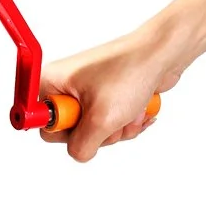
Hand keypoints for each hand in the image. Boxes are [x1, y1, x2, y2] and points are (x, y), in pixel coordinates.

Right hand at [40, 23, 189, 162]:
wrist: (164, 52)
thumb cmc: (132, 69)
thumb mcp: (101, 119)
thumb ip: (80, 147)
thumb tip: (80, 153)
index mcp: (50, 83)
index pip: (41, 125)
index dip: (63, 129)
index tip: (80, 119)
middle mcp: (65, 87)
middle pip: (69, 133)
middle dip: (97, 132)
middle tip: (110, 116)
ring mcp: (86, 93)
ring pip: (92, 132)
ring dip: (116, 128)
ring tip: (129, 109)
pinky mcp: (105, 97)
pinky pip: (108, 125)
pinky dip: (125, 122)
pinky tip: (137, 109)